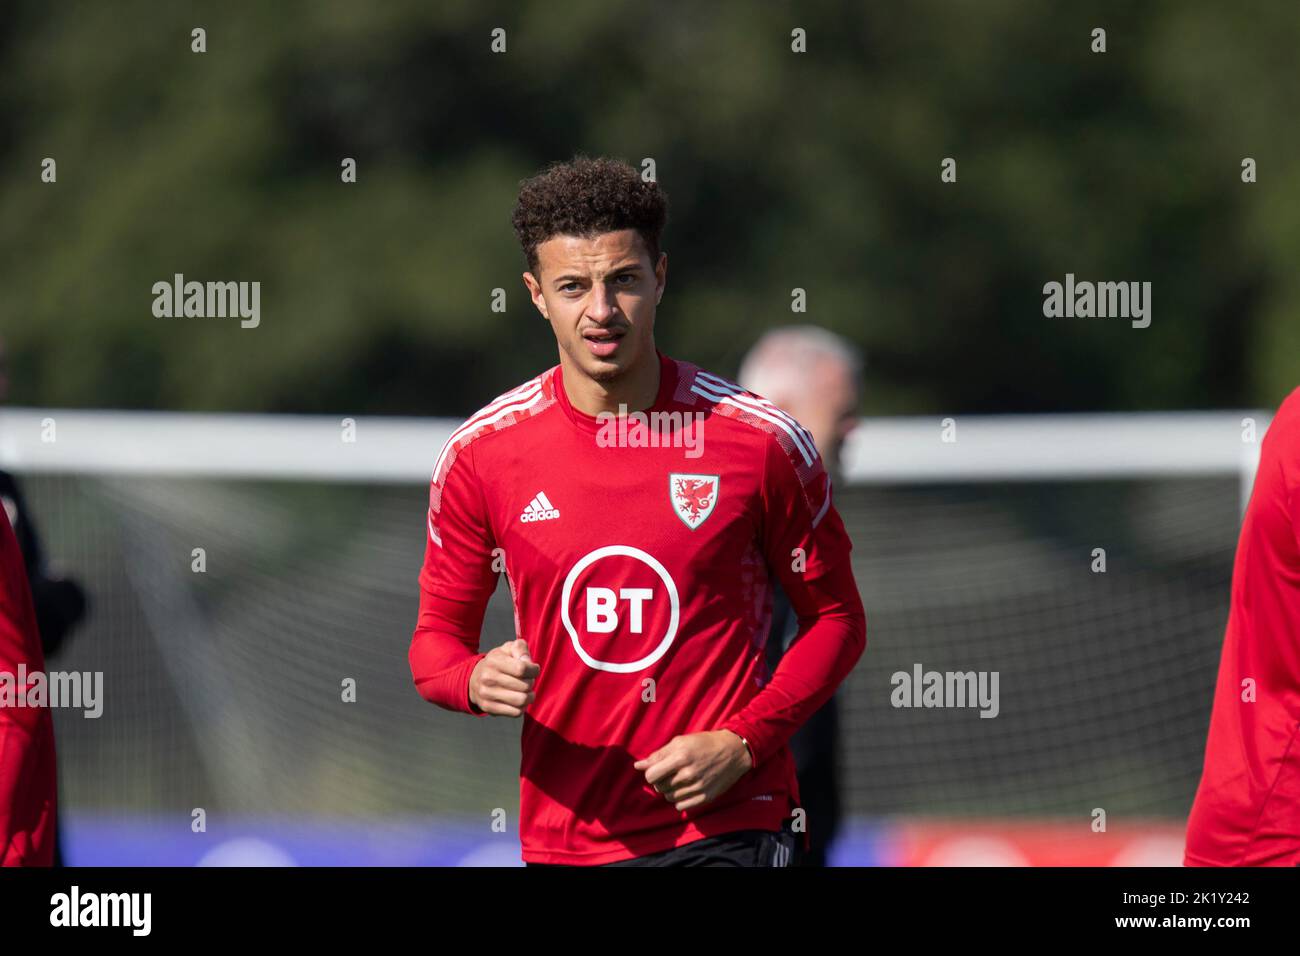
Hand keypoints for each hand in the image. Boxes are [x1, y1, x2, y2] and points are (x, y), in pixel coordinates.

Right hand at [469, 639, 538, 716]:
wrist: (474, 679)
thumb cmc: (498, 662)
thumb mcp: (507, 649)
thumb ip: (520, 648)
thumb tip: (527, 662)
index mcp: (494, 661)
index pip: (522, 668)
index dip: (534, 670)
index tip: (534, 670)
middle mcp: (488, 677)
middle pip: (524, 686)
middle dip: (531, 683)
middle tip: (528, 680)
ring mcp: (486, 694)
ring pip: (521, 700)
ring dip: (530, 697)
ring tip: (527, 691)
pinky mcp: (488, 707)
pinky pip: (515, 712)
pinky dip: (522, 707)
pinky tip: (519, 700)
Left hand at [633, 730, 751, 811]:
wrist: (734, 752)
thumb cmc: (704, 743)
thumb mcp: (680, 742)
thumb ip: (658, 755)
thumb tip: (637, 766)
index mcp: (680, 757)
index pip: (651, 776)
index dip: (651, 774)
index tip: (658, 770)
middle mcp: (688, 774)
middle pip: (659, 788)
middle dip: (661, 781)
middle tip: (672, 773)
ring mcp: (698, 788)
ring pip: (669, 798)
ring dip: (671, 790)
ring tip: (681, 779)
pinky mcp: (705, 798)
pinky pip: (681, 806)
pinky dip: (680, 799)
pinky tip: (687, 789)